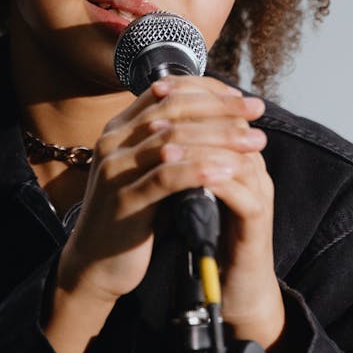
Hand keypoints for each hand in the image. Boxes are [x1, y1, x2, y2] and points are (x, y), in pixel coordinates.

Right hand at [55, 76, 270, 310]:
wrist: (95, 263)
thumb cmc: (132, 214)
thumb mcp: (147, 170)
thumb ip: (169, 143)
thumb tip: (218, 119)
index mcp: (118, 128)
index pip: (167, 92)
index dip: (207, 90)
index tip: (241, 96)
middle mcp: (112, 142)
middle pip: (173, 110)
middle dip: (220, 108)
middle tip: (257, 111)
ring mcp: (115, 170)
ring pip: (173, 140)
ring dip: (219, 137)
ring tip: (253, 141)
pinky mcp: (123, 200)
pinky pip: (166, 178)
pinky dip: (200, 170)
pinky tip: (228, 169)